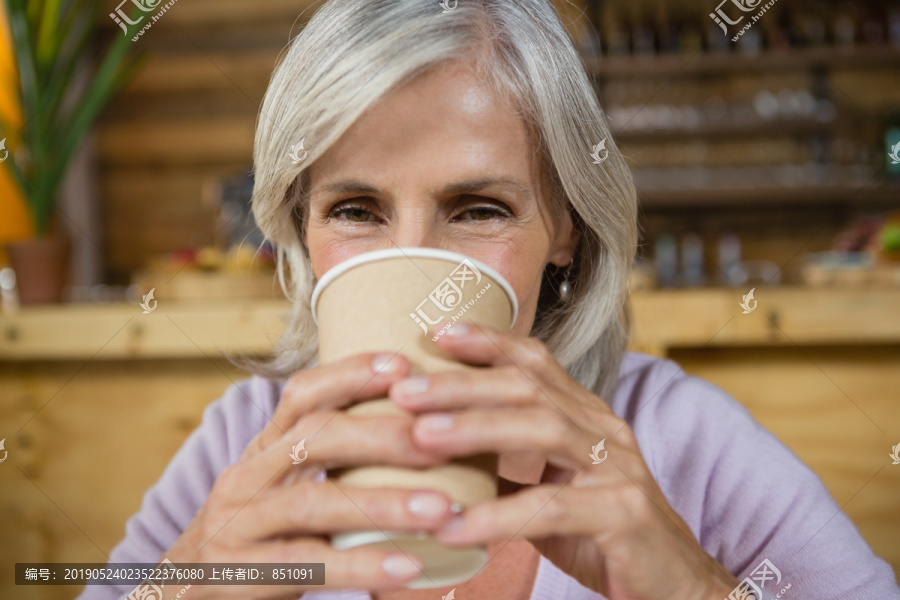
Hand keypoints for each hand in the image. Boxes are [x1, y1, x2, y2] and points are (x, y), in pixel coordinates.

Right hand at [153, 352, 456, 598]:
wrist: (183, 595)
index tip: (404, 364)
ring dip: (385, 503)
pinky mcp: (240, 574)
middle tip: (441, 441)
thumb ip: (331, 463)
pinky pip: (306, 565)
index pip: (303, 394)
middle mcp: (247, 477)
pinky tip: (410, 568)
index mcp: (264, 450)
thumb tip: (422, 439)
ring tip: (442, 509)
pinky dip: (362, 565)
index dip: (351, 373)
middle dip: (383, 435)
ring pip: (314, 502)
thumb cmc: (259, 534)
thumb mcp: (281, 487)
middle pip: (316, 437)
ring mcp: (239, 525)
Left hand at [388, 322, 739, 599]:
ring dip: (475, 429)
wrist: (677, 588)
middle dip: (463, 383)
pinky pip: (550, 509)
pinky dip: (495, 516)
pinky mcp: (623, 515)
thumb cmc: (603, 535)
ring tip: (419, 438)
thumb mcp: (552, 490)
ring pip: (543, 429)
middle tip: (403, 390)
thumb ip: (508, 467)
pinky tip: (451, 527)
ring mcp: (618, 469)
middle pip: (530, 386)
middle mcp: (605, 430)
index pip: (537, 362)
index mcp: (587, 417)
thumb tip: (437, 450)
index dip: (489, 342)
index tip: (438, 332)